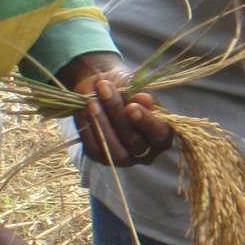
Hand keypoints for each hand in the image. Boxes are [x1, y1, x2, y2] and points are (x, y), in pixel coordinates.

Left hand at [61, 53, 176, 166]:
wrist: (101, 86)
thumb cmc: (125, 87)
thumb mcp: (135, 87)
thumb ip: (140, 96)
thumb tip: (144, 100)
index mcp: (161, 134)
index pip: (160, 135)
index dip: (147, 123)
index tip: (131, 106)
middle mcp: (145, 152)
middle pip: (135, 143)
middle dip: (118, 116)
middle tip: (105, 91)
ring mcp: (123, 158)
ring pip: (115, 150)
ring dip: (102, 124)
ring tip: (92, 101)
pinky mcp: (100, 156)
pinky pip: (94, 149)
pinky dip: (88, 130)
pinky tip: (83, 112)